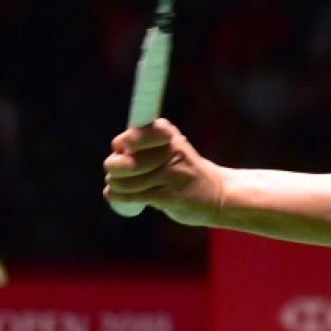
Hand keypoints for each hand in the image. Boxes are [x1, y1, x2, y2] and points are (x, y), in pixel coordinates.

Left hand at [103, 119, 229, 224]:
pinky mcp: (170, 196)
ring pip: (127, 181)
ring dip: (115, 185)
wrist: (217, 195)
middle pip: (128, 160)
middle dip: (113, 166)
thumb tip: (114, 155)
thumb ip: (144, 147)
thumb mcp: (171, 149)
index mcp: (170, 136)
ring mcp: (172, 175)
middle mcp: (172, 152)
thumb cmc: (184, 170)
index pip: (143, 132)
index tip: (119, 146)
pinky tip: (116, 196)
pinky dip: (119, 197)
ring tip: (116, 185)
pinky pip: (134, 197)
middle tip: (113, 170)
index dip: (127, 140)